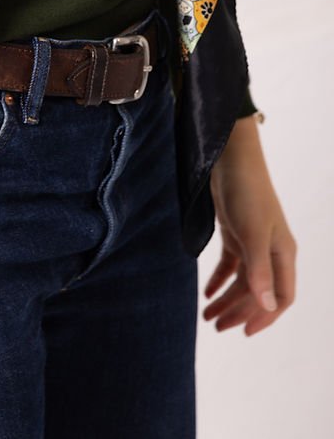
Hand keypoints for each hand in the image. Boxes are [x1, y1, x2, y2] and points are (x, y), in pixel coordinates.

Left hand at [203, 117, 296, 336]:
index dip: (266, 316)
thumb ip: (258, 269)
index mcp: (283, 254)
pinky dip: (219, 280)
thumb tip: (267, 306)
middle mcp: (271, 251)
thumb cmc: (247, 192)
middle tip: (216, 327)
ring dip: (226, 299)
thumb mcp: (252, 232)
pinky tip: (206, 293)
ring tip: (207, 316)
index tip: (245, 332)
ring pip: (242, 280)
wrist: (230, 158)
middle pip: (258, 292)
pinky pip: (229, 265)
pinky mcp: (235, 232)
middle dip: (239, 311)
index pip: (282, 297)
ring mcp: (253, 242)